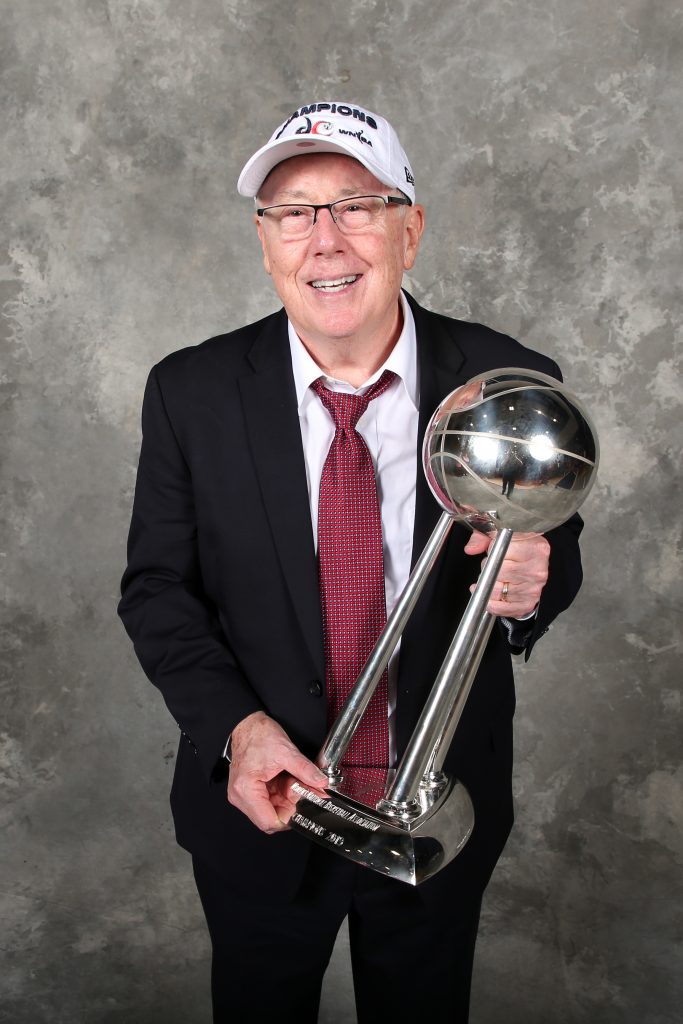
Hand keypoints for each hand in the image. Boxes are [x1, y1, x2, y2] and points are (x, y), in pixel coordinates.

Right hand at [227, 711, 328, 833]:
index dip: (289, 817)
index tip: (302, 804)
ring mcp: (243, 795)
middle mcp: (240, 796)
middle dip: (289, 806)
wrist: (247, 725)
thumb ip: (305, 770)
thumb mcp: (286, 751)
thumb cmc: (258, 735)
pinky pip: (268, 802)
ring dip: (286, 800)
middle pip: (270, 818)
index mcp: (246, 789)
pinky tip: (285, 782)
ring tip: (292, 782)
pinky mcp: (248, 792)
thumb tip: (321, 783)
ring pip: (271, 811)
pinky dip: (280, 795)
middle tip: (299, 789)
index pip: (269, 822)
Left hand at [464, 531, 549, 618]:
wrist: (532, 561)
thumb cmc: (516, 547)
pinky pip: (501, 608)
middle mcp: (537, 569)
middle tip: (491, 566)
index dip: (492, 552)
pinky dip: (491, 603)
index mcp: (535, 548)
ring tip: (492, 578)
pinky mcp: (527, 604)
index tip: (493, 550)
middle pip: (499, 573)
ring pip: (497, 591)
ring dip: (488, 586)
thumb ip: (482, 537)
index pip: (503, 551)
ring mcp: (533, 588)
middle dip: (488, 569)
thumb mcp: (499, 533)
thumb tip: (471, 548)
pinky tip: (489, 596)